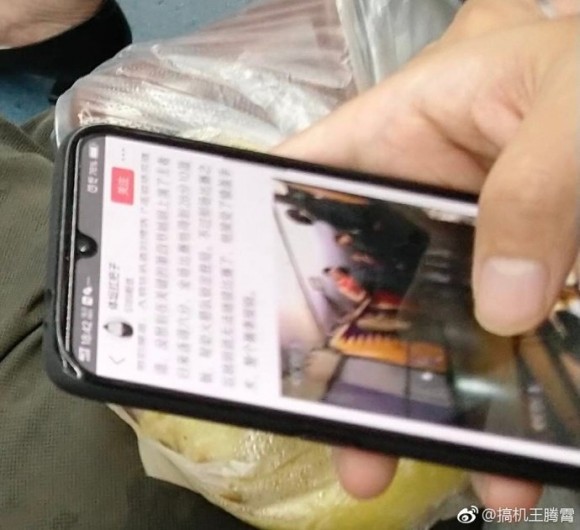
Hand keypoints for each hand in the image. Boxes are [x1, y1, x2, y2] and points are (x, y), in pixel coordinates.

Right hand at [274, 15, 578, 509]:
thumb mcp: (567, 107)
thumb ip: (532, 189)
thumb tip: (502, 307)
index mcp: (401, 130)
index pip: (304, 179)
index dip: (257, 231)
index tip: (234, 305)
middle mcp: (419, 196)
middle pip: (354, 275)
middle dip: (342, 354)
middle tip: (337, 433)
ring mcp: (465, 241)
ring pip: (422, 324)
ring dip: (426, 397)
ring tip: (433, 463)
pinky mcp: (516, 274)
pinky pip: (491, 338)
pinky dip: (499, 392)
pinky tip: (516, 444)